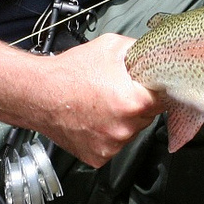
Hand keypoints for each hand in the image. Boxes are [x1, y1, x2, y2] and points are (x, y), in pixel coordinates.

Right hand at [32, 33, 163, 166]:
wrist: (39, 93)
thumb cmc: (72, 71)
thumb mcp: (110, 46)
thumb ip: (139, 50)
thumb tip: (157, 54)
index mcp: (134, 102)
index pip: (164, 99)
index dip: (155, 90)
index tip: (145, 86)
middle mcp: (125, 128)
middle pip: (147, 117)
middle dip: (138, 105)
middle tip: (116, 92)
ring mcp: (112, 146)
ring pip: (130, 132)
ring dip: (122, 121)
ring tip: (101, 105)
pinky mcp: (99, 157)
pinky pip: (113, 145)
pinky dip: (107, 135)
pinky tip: (94, 120)